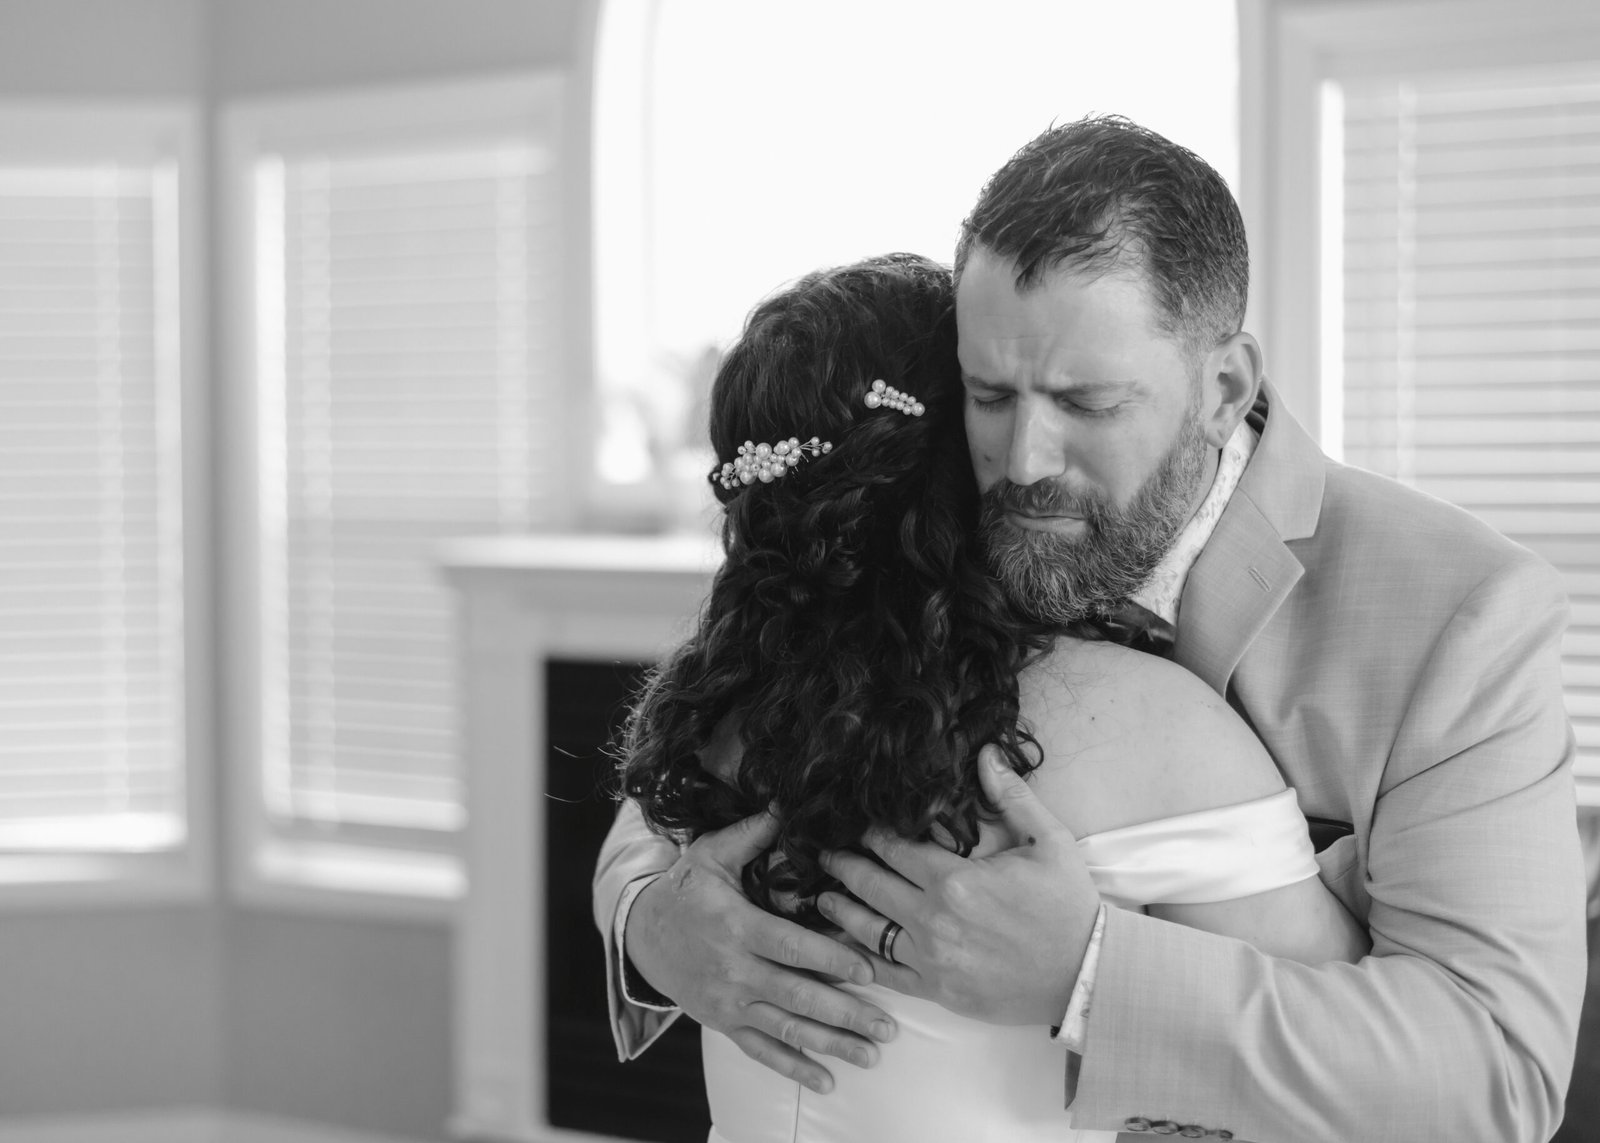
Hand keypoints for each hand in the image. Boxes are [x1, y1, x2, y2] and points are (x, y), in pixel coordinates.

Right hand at [624, 809, 896, 1091]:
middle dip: (845, 1013)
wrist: (641, 934)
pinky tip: (827, 1081)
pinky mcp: (725, 1023)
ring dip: (831, 1044)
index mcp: (738, 928)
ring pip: (786, 1029)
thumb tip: (786, 804)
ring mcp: (730, 1003)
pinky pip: (762, 1051)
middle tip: (888, 1026)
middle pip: (797, 996)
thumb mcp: (711, 855)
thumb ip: (751, 834)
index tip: (868, 970)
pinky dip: (793, 1069)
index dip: (831, 960)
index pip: (792, 948)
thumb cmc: (685, 890)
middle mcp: (736, 972)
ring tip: (871, 1055)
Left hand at [817, 746, 1099, 1025]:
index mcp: (956, 880)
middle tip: (824, 854)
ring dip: (840, 910)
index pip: (894, 848)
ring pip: (869, 929)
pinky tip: (845, 948)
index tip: (857, 825)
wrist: (1086, 973)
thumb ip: (1011, 797)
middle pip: (871, 885)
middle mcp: (934, 920)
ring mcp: (932, 959)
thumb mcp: (1048, 841)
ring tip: (821, 897)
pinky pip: (886, 974)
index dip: (871, 834)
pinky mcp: (938, 991)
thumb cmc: (1068, 905)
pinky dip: (860, 959)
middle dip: (843, 865)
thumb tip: (986, 752)